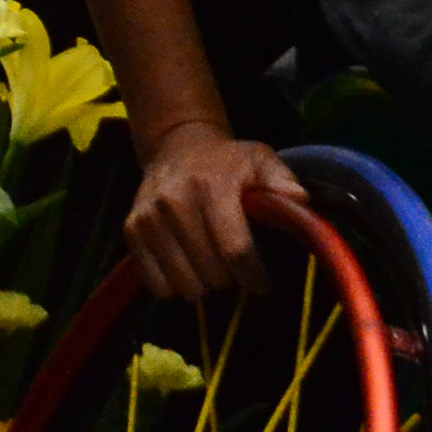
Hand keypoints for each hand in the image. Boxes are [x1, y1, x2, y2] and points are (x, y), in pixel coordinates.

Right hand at [124, 120, 304, 302]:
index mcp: (210, 186)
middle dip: (229, 279)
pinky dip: (173, 285)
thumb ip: (281, 180)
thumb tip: (301, 200)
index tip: (262, 284)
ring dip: (202, 284)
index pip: (234, 249)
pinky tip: (185, 266)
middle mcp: (174, 201)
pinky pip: (155, 284)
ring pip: (183, 285)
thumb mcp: (260, 159)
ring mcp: (148, 218)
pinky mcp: (131, 231)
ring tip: (210, 265)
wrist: (175, 146)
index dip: (253, 276)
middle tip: (233, 265)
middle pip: (211, 274)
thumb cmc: (227, 161)